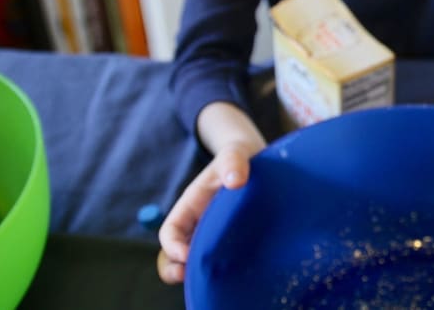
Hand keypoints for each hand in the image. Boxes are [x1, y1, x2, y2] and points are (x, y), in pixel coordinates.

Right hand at [156, 102, 265, 283]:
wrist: (262, 161)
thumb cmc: (240, 157)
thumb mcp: (235, 153)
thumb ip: (233, 161)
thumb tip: (235, 180)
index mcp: (191, 206)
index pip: (171, 231)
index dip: (172, 245)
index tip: (185, 254)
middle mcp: (199, 224)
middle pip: (178, 254)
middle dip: (178, 268)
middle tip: (190, 276)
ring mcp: (215, 234)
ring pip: (199, 261)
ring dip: (201, 272)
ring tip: (215, 280)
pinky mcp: (235, 241)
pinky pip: (225, 260)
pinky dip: (227, 269)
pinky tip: (243, 269)